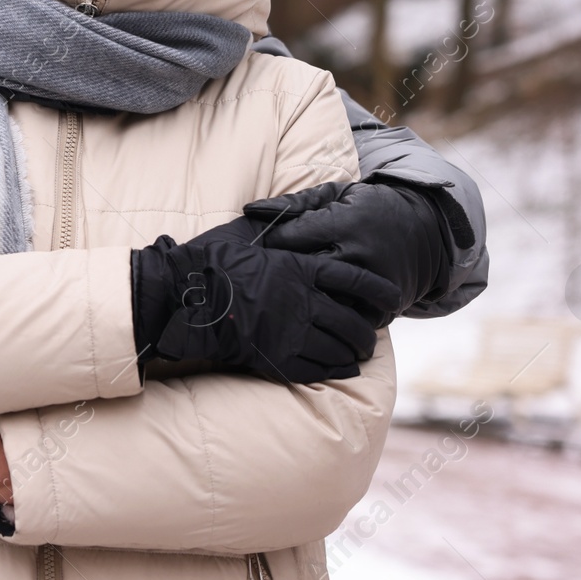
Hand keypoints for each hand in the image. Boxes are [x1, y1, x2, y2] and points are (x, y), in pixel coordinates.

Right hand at [132, 237, 399, 382]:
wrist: (188, 296)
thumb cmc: (214, 260)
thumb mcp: (248, 231)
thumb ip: (277, 224)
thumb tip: (294, 209)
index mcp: (301, 269)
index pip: (356, 280)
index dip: (380, 291)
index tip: (392, 297)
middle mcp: (304, 301)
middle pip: (354, 322)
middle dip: (368, 333)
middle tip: (370, 336)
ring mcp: (293, 332)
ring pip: (341, 349)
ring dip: (355, 353)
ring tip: (358, 354)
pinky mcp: (279, 357)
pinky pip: (319, 369)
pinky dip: (336, 370)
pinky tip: (342, 369)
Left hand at [240, 180, 452, 323]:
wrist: (424, 230)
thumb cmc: (367, 209)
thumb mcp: (336, 196)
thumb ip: (294, 203)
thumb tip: (250, 209)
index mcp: (344, 222)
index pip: (291, 237)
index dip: (270, 244)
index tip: (259, 250)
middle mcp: (360, 253)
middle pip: (305, 271)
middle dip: (281, 275)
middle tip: (262, 279)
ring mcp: (374, 282)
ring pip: (326, 300)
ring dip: (303, 302)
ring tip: (282, 302)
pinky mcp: (385, 306)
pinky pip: (350, 319)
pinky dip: (332, 320)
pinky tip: (314, 318)